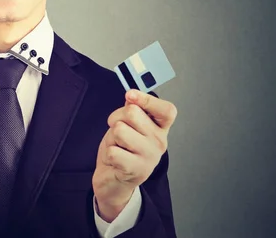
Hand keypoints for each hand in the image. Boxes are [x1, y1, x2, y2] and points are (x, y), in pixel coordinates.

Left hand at [92, 89, 177, 221]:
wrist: (114, 179)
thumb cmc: (122, 149)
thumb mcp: (129, 125)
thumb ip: (133, 109)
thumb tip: (132, 96)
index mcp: (160, 129)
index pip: (167, 110)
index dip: (148, 100)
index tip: (131, 95)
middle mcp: (159, 142)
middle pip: (132, 113)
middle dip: (117, 118)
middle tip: (118, 132)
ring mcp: (149, 157)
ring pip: (120, 130)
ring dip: (112, 137)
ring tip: (118, 146)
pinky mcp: (136, 170)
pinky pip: (112, 150)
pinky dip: (108, 153)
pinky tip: (116, 160)